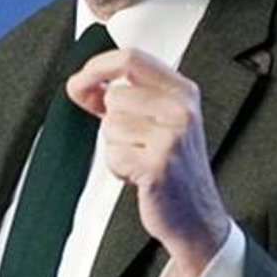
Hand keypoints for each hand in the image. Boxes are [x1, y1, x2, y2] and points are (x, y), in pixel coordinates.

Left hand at [67, 45, 232, 276]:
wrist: (197, 217)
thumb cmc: (174, 170)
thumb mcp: (158, 122)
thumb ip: (122, 99)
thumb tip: (80, 84)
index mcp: (182, 91)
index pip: (130, 59)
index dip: (97, 67)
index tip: (79, 82)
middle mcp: (181, 109)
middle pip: (115, 97)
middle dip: (112, 124)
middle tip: (137, 144)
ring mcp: (172, 136)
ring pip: (111, 127)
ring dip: (117, 149)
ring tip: (143, 161)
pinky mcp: (159, 164)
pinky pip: (114, 155)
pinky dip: (119, 169)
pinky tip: (141, 176)